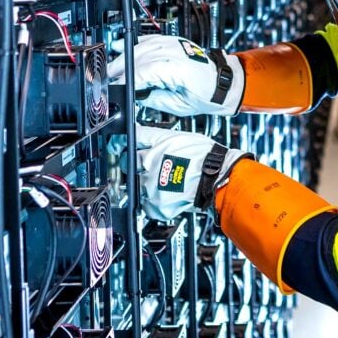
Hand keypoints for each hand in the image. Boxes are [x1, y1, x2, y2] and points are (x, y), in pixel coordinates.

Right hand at [108, 35, 243, 115]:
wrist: (222, 82)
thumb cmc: (206, 95)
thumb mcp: (178, 106)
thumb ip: (154, 99)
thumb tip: (135, 94)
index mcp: (178, 69)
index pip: (145, 72)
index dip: (127, 80)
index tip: (116, 87)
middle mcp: (176, 53)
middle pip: (140, 57)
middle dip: (121, 68)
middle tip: (108, 80)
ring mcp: (175, 45)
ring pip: (142, 47)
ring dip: (125, 57)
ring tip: (112, 69)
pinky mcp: (173, 42)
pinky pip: (150, 40)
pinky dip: (136, 44)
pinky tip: (122, 47)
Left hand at [134, 125, 248, 219]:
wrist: (218, 178)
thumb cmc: (203, 156)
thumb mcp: (175, 137)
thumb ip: (150, 135)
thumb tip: (133, 129)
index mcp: (153, 152)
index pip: (128, 145)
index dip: (123, 144)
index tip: (119, 146)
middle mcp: (149, 171)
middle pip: (129, 166)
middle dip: (135, 164)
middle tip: (150, 164)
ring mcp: (152, 190)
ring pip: (136, 186)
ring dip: (144, 183)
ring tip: (163, 179)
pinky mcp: (158, 207)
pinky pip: (146, 205)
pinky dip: (153, 200)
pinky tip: (166, 192)